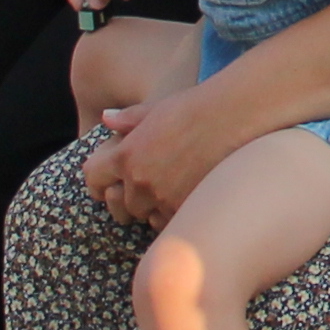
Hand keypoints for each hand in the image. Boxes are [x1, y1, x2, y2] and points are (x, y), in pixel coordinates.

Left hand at [79, 76, 242, 222]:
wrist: (235, 117)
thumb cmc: (196, 107)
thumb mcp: (155, 109)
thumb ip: (128, 119)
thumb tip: (106, 118)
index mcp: (126, 155)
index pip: (94, 178)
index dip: (100, 180)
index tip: (108, 182)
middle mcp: (141, 181)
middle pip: (125, 203)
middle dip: (135, 195)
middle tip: (154, 181)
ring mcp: (164, 199)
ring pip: (148, 216)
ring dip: (156, 207)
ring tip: (174, 189)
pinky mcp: (188, 209)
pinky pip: (172, 222)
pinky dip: (176, 213)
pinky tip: (189, 197)